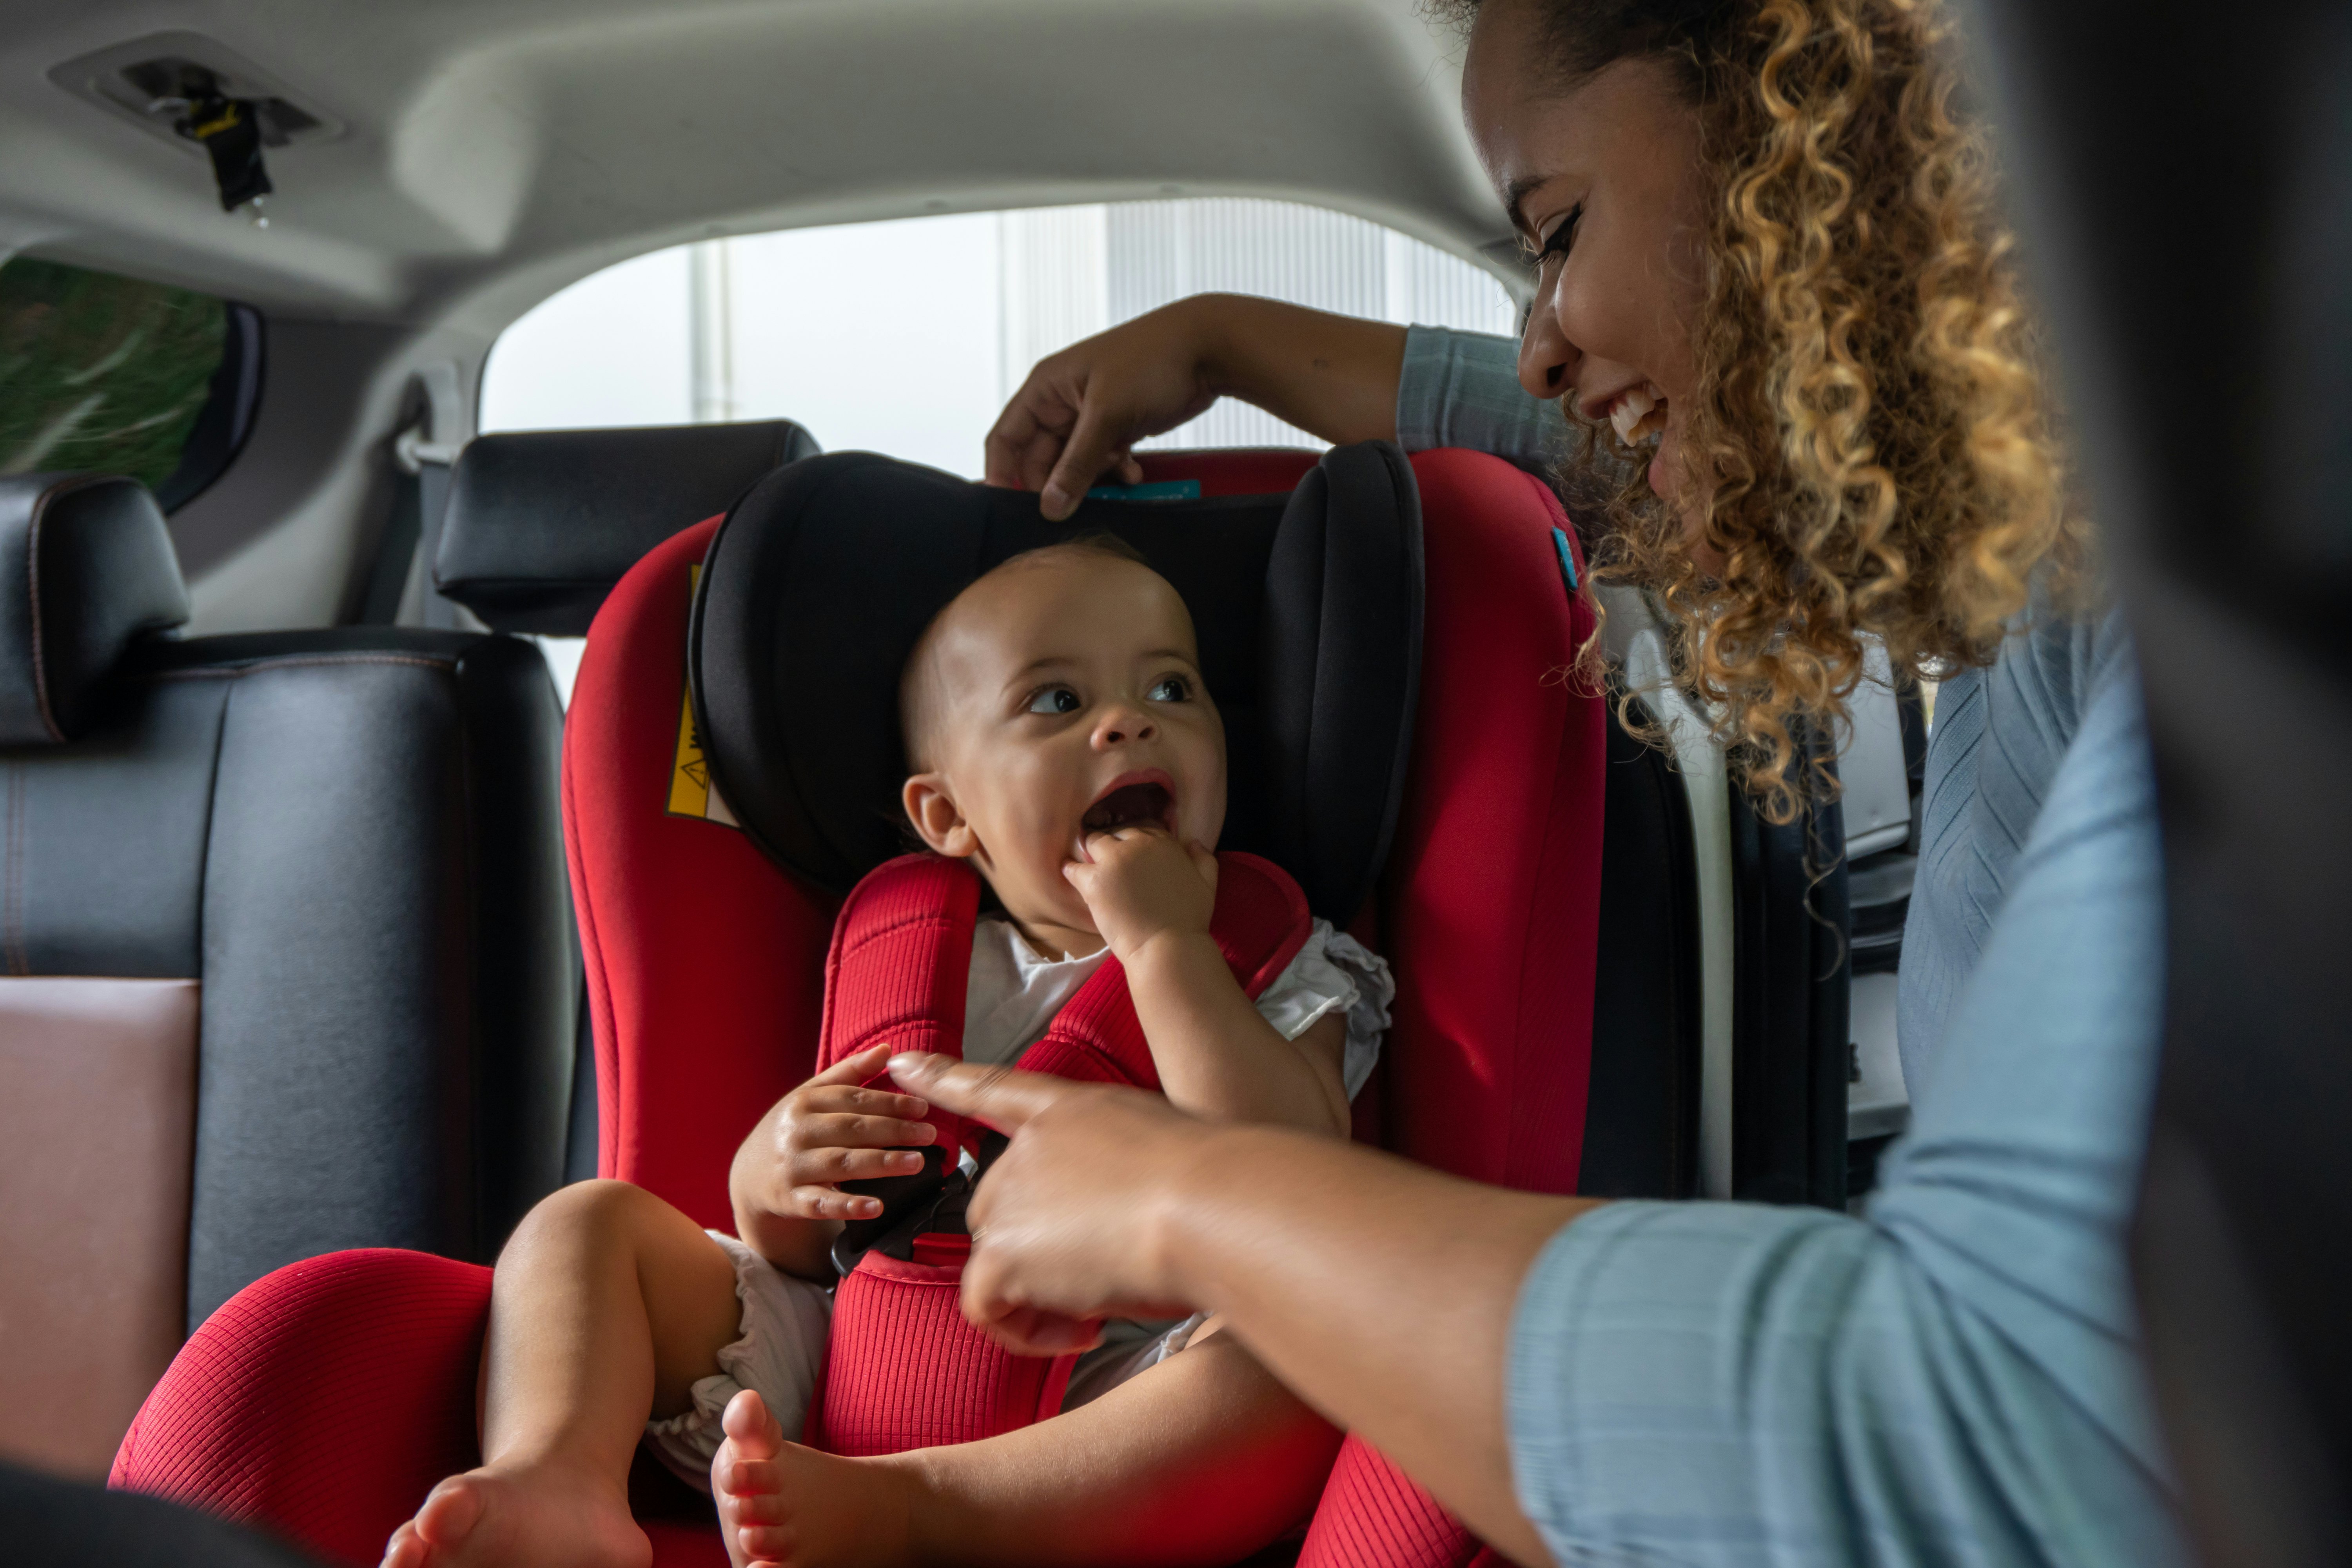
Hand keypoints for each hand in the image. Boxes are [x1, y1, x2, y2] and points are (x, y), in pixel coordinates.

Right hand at [752, 1044, 937, 1221]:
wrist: (748, 1176)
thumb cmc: (793, 1129)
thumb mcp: (812, 1097)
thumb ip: (850, 1073)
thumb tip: (887, 1050)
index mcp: (804, 1102)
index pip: (853, 1099)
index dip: (890, 1102)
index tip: (923, 1107)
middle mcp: (797, 1131)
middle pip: (852, 1129)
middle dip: (894, 1130)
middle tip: (930, 1134)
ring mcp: (793, 1167)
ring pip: (842, 1163)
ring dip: (882, 1163)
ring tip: (917, 1162)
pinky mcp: (791, 1200)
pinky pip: (822, 1203)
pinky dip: (849, 1206)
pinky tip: (876, 1207)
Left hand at [888, 1052, 1216, 1352]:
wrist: (1209, 1207)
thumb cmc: (1213, 1188)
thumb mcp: (1163, 1153)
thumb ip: (1115, 1175)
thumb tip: (1112, 1230)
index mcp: (1069, 1110)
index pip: (993, 1089)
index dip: (943, 1077)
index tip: (901, 1065)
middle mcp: (1027, 1148)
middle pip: (996, 1209)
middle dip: (1037, 1257)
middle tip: (1099, 1282)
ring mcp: (1011, 1196)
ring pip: (995, 1263)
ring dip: (1040, 1300)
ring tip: (1099, 1312)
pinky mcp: (1003, 1253)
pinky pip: (986, 1308)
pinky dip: (1024, 1333)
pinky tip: (1082, 1330)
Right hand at [984, 301, 1223, 519]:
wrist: (1209, 348)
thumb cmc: (1153, 361)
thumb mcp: (1107, 415)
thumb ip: (1077, 465)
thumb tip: (1050, 506)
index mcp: (1046, 388)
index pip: (1006, 438)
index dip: (1002, 474)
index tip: (1011, 509)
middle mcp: (1063, 402)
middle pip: (1040, 459)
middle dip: (1056, 484)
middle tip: (1070, 510)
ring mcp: (1091, 415)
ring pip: (1074, 464)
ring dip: (1091, 479)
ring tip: (1114, 481)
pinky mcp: (1118, 426)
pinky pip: (1103, 460)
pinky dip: (1115, 471)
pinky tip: (1133, 473)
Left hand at [1064, 825, 1216, 964]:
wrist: (1166, 946)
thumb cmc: (1189, 919)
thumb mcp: (1207, 885)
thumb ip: (1204, 859)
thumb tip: (1193, 842)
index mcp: (1164, 843)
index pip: (1143, 830)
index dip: (1136, 842)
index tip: (1132, 855)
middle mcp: (1137, 845)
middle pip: (1117, 833)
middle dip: (1114, 845)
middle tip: (1110, 863)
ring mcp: (1113, 861)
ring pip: (1094, 842)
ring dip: (1092, 852)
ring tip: (1091, 866)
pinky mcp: (1093, 881)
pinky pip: (1073, 867)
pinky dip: (1070, 869)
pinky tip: (1069, 873)